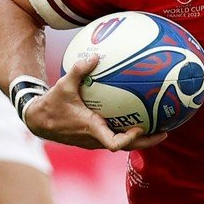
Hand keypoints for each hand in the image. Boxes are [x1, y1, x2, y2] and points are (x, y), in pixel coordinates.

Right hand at [23, 54, 167, 151]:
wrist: (38, 121)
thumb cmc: (51, 105)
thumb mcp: (63, 86)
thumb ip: (79, 70)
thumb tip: (95, 56)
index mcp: (91, 129)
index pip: (114, 143)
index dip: (130, 139)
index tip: (142, 128)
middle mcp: (96, 139)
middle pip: (126, 147)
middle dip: (147, 142)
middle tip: (165, 132)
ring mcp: (96, 140)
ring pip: (123, 144)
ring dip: (141, 138)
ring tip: (159, 127)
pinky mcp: (94, 137)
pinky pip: (115, 136)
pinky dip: (128, 131)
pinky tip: (138, 118)